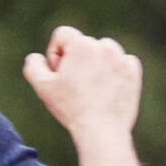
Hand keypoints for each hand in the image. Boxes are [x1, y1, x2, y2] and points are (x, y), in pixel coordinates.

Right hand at [23, 25, 142, 138]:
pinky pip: (120, 63)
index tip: (59, 74)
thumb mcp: (43, 87)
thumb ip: (33, 66)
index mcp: (80, 45)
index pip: (62, 34)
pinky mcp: (132, 71)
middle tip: (75, 87)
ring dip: (95, 65)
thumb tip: (37, 57)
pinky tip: (106, 90)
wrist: (102, 130)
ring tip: (92, 89)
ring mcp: (120, 58)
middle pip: (82, 44)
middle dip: (75, 61)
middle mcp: (103, 46)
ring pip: (102, 52)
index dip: (55, 54)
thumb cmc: (71, 108)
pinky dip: (113, 72)